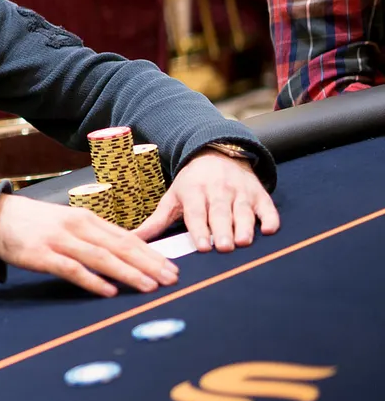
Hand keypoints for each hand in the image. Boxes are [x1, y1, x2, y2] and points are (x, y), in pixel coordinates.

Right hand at [0, 193, 178, 296]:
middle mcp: (78, 227)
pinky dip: (92, 280)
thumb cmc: (35, 224)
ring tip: (149, 286)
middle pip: (120, 247)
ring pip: (102, 258)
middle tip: (171, 279)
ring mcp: (60, 241)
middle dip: (148, 264)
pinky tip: (108, 291)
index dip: (151, 253)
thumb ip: (93, 237)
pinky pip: (72, 270)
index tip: (171, 267)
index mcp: (87, 219)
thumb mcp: (68, 223)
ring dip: (128, 273)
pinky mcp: (42, 255)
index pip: (126, 237)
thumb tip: (123, 255)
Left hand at [135, 150, 278, 252]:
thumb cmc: (191, 183)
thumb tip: (132, 240)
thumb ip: (155, 221)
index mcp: (193, 192)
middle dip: (222, 229)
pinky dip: (269, 217)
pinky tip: (269, 229)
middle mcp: (217, 190)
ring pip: (243, 210)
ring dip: (244, 226)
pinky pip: (266, 205)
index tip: (202, 246)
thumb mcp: (172, 198)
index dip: (199, 229)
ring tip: (243, 242)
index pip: (195, 213)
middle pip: (220, 212)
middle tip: (223, 247)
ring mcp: (240, 191)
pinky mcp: (258, 193)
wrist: (217, 153)